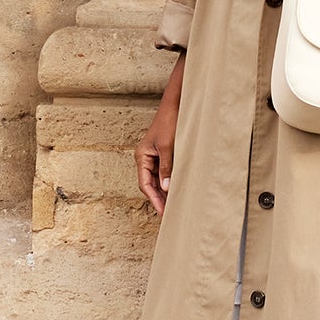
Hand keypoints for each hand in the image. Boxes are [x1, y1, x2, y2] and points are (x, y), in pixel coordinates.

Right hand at [136, 53, 185, 215]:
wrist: (176, 105)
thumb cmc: (169, 122)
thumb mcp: (168, 146)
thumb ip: (166, 168)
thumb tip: (166, 188)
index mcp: (142, 157)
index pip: (145, 184)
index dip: (154, 199)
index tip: (163, 212)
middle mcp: (145, 158)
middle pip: (150, 184)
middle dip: (159, 199)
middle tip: (169, 213)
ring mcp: (154, 156)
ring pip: (158, 180)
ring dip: (165, 192)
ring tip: (174, 205)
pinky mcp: (164, 154)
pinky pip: (164, 172)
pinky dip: (170, 182)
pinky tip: (177, 190)